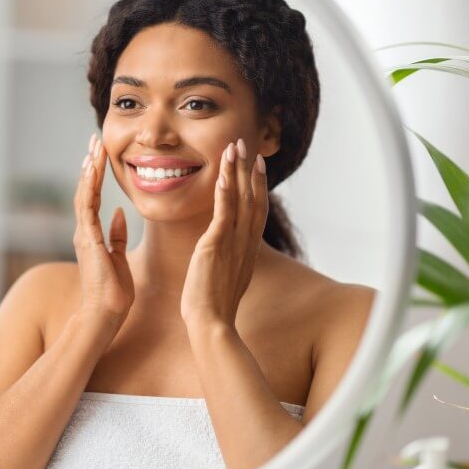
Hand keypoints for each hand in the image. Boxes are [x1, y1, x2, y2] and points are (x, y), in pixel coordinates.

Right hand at [73, 134, 134, 324]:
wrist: (105, 314)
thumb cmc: (113, 293)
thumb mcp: (120, 258)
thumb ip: (118, 236)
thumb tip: (120, 214)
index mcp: (92, 235)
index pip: (93, 197)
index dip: (96, 175)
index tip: (100, 155)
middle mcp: (84, 231)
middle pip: (85, 190)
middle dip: (91, 164)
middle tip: (95, 140)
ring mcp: (83, 234)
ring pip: (83, 194)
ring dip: (89, 169)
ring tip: (93, 147)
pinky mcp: (88, 239)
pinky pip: (86, 207)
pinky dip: (88, 186)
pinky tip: (91, 169)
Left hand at [180, 138, 267, 328]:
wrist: (211, 324)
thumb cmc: (213, 307)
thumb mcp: (226, 278)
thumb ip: (228, 261)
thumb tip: (223, 256)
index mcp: (247, 250)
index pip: (256, 210)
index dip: (257, 186)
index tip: (256, 165)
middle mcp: (245, 243)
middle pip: (253, 198)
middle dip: (250, 170)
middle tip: (246, 145)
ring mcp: (233, 244)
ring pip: (240, 200)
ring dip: (237, 171)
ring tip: (234, 148)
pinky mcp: (216, 246)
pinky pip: (224, 213)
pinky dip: (225, 192)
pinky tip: (224, 174)